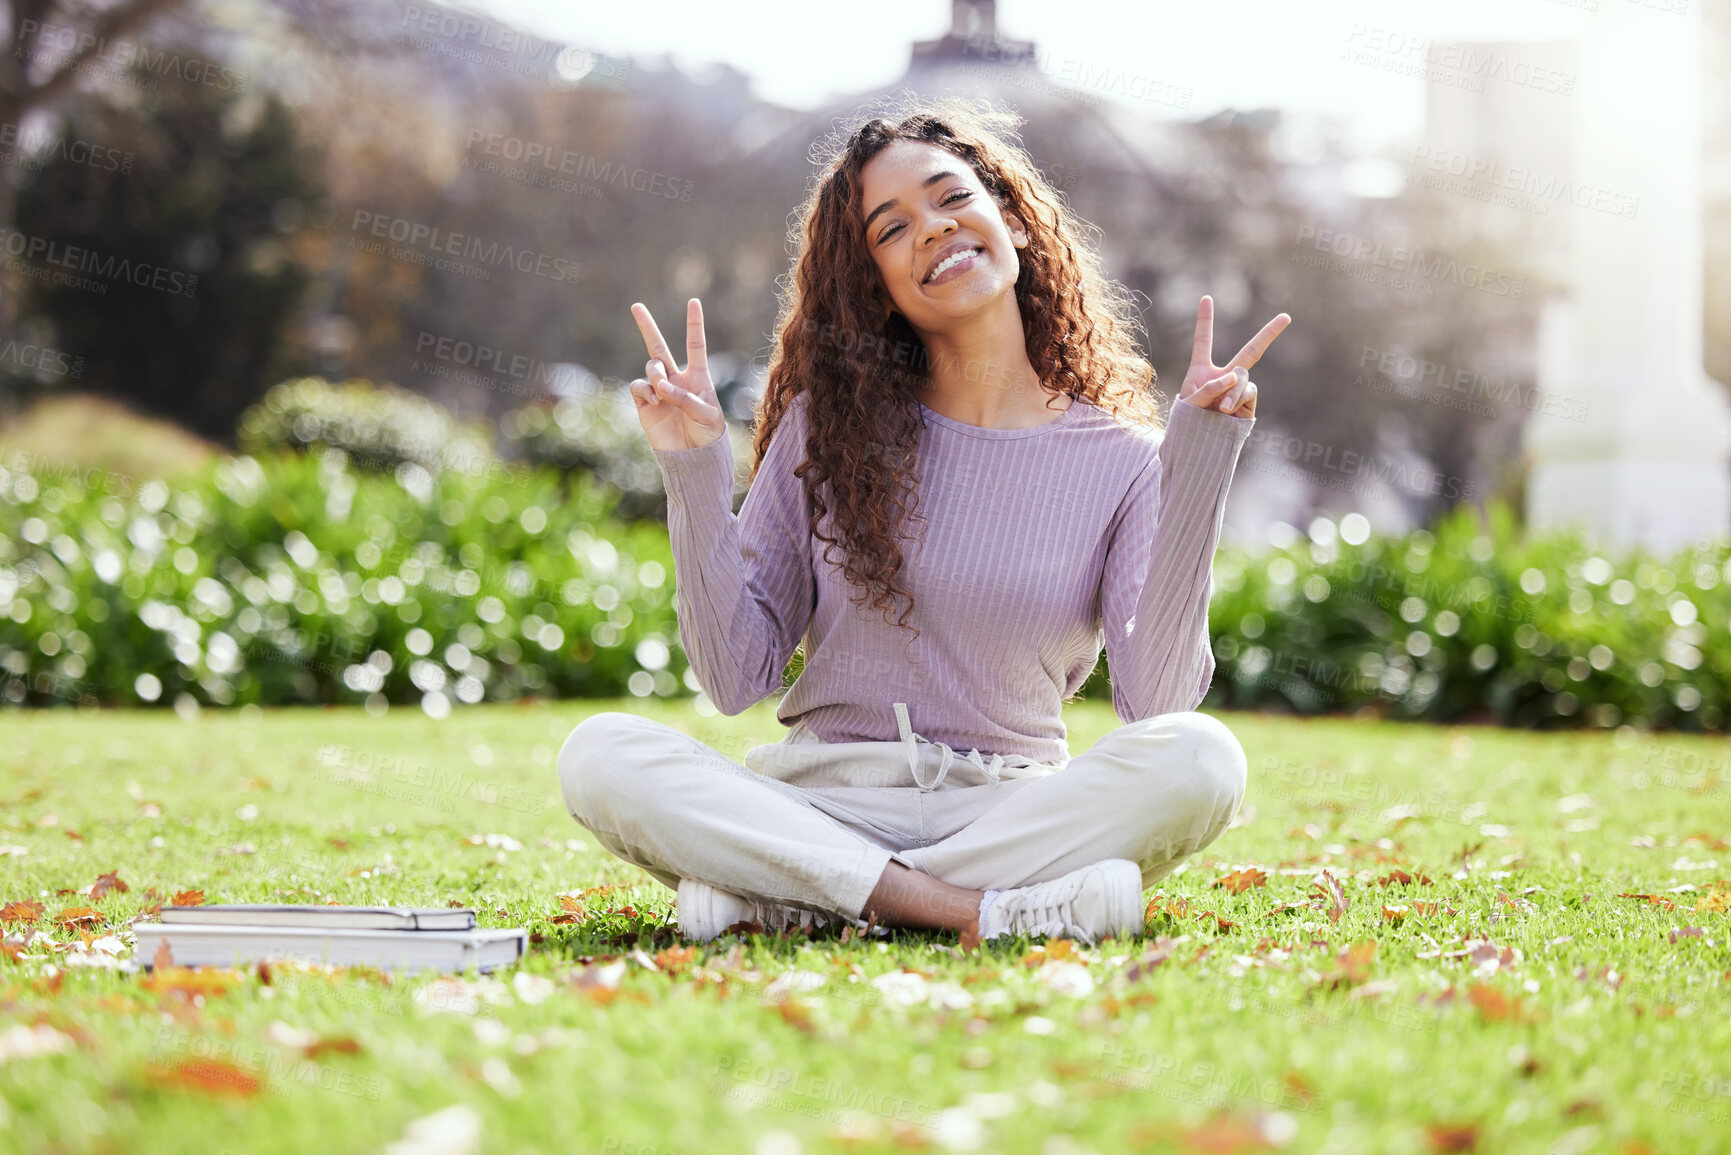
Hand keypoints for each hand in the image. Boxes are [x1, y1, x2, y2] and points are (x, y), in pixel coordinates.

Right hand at [628, 298, 726, 451]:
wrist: (692, 458)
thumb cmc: (707, 435)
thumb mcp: (707, 415)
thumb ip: (687, 398)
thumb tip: (663, 388)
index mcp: (697, 377)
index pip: (695, 345)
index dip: (694, 324)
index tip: (693, 302)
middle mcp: (675, 379)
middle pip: (659, 347)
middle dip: (646, 326)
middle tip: (636, 305)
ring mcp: (658, 390)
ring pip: (651, 366)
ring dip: (656, 373)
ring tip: (663, 391)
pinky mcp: (644, 403)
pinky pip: (639, 386)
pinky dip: (645, 389)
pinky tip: (655, 401)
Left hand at [1178, 295, 1290, 419]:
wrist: (1199, 447)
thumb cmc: (1188, 424)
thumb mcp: (1190, 404)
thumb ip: (1208, 388)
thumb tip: (1233, 378)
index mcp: (1202, 370)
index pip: (1204, 340)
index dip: (1206, 319)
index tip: (1207, 297)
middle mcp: (1225, 376)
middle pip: (1251, 351)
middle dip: (1270, 333)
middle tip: (1286, 317)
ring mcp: (1239, 389)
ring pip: (1243, 376)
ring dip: (1233, 390)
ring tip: (1223, 408)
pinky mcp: (1249, 404)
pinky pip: (1248, 392)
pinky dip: (1238, 398)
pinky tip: (1227, 411)